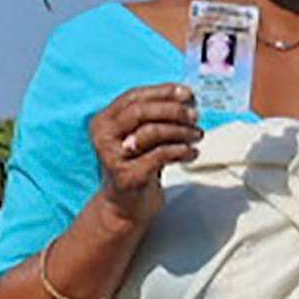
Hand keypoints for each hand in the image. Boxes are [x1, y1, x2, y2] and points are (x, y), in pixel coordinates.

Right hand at [87, 84, 200, 220]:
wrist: (125, 207)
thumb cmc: (138, 166)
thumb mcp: (144, 136)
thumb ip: (157, 116)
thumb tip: (187, 96)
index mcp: (103, 120)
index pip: (134, 96)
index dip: (162, 91)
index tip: (187, 93)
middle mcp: (102, 136)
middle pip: (140, 111)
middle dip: (172, 110)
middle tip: (194, 115)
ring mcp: (112, 157)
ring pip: (151, 131)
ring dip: (181, 131)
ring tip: (197, 135)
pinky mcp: (126, 176)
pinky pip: (160, 155)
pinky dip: (181, 151)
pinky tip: (192, 153)